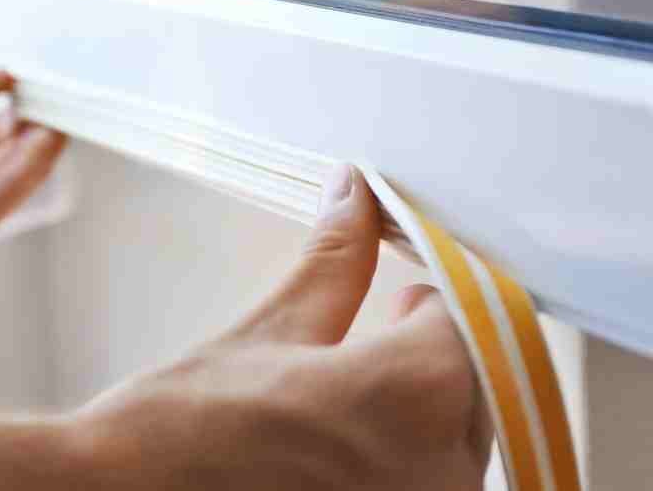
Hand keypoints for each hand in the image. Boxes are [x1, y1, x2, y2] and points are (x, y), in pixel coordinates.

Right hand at [0, 166, 489, 490]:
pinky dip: (412, 440)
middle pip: (479, 376)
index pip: (477, 316)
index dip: (446, 281)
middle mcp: (434, 468)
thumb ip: (334, 260)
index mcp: (412, 395)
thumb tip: (354, 196)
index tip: (418, 264)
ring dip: (432, 390)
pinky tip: (361, 419)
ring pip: (461, 431)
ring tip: (372, 361)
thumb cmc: (180, 429)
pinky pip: (430, 472)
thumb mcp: (270, 329)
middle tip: (400, 304)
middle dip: (440, 337)